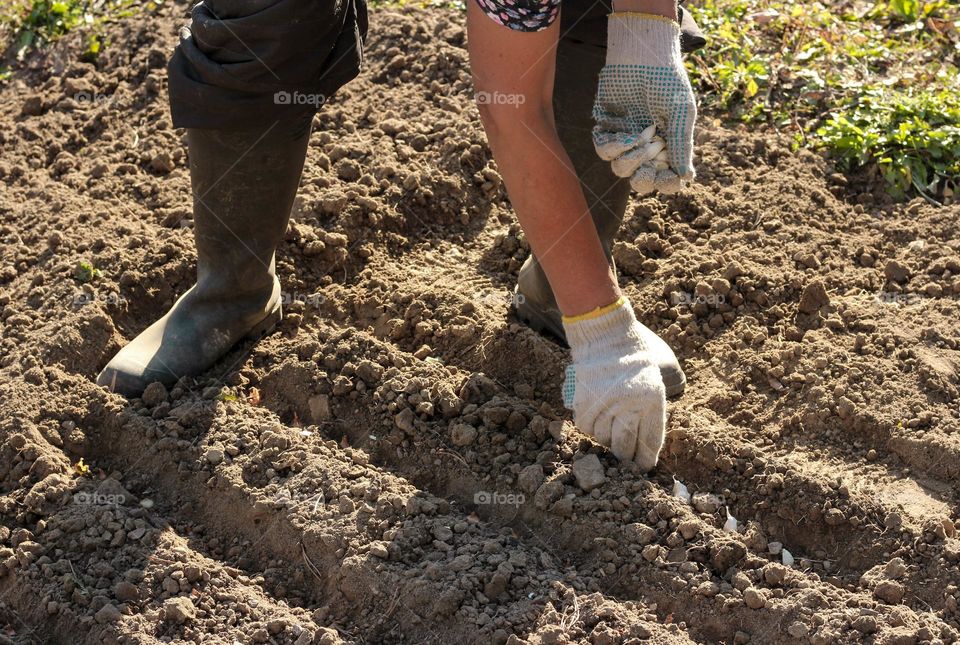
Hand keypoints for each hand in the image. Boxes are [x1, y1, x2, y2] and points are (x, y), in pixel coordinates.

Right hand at [562, 298, 666, 470]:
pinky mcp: (584, 402)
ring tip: (609, 429)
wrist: (605, 333)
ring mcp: (605, 403)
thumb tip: (647, 436)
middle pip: (625, 445)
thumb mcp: (658, 374)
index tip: (644, 466)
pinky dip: (590, 427)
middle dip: (626, 455)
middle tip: (625, 458)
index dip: (646, 458)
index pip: (651, 440)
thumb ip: (655, 403)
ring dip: (606, 439)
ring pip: (604, 438)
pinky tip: (596, 418)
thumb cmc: (635, 353)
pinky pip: (586, 427)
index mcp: (653, 398)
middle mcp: (629, 403)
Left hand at [592, 12, 696, 194]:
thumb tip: (687, 178)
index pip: (665, 178)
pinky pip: (602, 150)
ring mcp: (624, 138)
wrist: (642, 54)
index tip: (667, 177)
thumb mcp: (681, 112)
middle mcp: (644, 147)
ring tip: (641, 134)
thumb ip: (681, 145)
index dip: (666, 184)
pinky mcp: (606, 127)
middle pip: (639, 180)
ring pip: (619, 168)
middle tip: (650, 159)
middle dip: (643, 177)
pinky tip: (625, 132)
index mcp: (667, 146)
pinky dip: (613, 146)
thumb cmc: (667, 81)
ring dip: (630, 157)